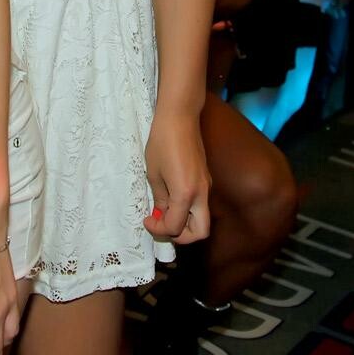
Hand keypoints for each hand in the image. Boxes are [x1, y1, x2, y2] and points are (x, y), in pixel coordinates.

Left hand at [143, 108, 209, 245]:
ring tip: (165, 212)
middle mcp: (201, 194)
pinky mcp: (206, 180)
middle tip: (163, 226)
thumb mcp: (154, 174)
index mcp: (185, 194)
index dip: (158, 229)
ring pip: (203, 219)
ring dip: (186, 223)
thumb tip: (161, 214)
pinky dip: (189, 211)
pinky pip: (201, 204)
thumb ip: (160, 199)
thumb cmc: (162, 142)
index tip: (147, 219)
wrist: (180, 118)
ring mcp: (206, 187)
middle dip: (182, 237)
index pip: (175, 227)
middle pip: (201, 232)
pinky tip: (171, 199)